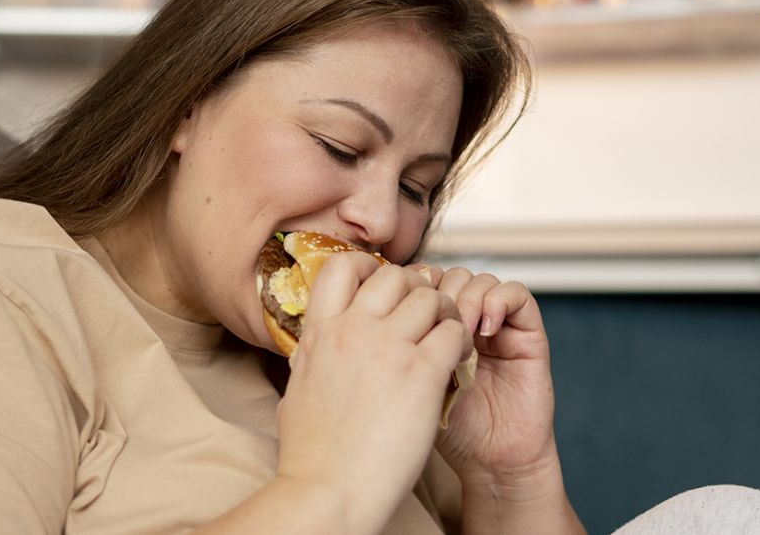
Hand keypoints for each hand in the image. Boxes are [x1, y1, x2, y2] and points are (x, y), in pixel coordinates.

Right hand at [274, 252, 472, 533]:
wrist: (328, 492)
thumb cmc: (311, 455)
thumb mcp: (298, 390)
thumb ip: (311, 358)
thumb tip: (312, 349)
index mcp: (320, 332)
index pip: (342, 266)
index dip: (368, 269)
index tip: (383, 290)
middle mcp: (353, 330)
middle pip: (395, 276)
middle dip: (415, 289)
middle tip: (424, 315)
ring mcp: (389, 348)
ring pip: (431, 298)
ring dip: (445, 314)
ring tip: (447, 339)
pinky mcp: (422, 373)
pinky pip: (454, 334)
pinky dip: (461, 344)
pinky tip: (456, 364)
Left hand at [425, 266, 559, 486]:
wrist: (491, 460)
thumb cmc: (450, 428)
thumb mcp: (414, 380)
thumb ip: (406, 342)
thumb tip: (390, 306)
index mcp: (434, 329)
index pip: (422, 282)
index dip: (413, 290)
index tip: (404, 314)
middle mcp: (467, 321)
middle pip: (449, 274)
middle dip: (439, 294)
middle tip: (434, 326)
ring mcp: (498, 325)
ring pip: (480, 279)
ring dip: (467, 299)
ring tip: (461, 332)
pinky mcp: (528, 333)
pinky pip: (517, 294)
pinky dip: (499, 302)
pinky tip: (486, 330)